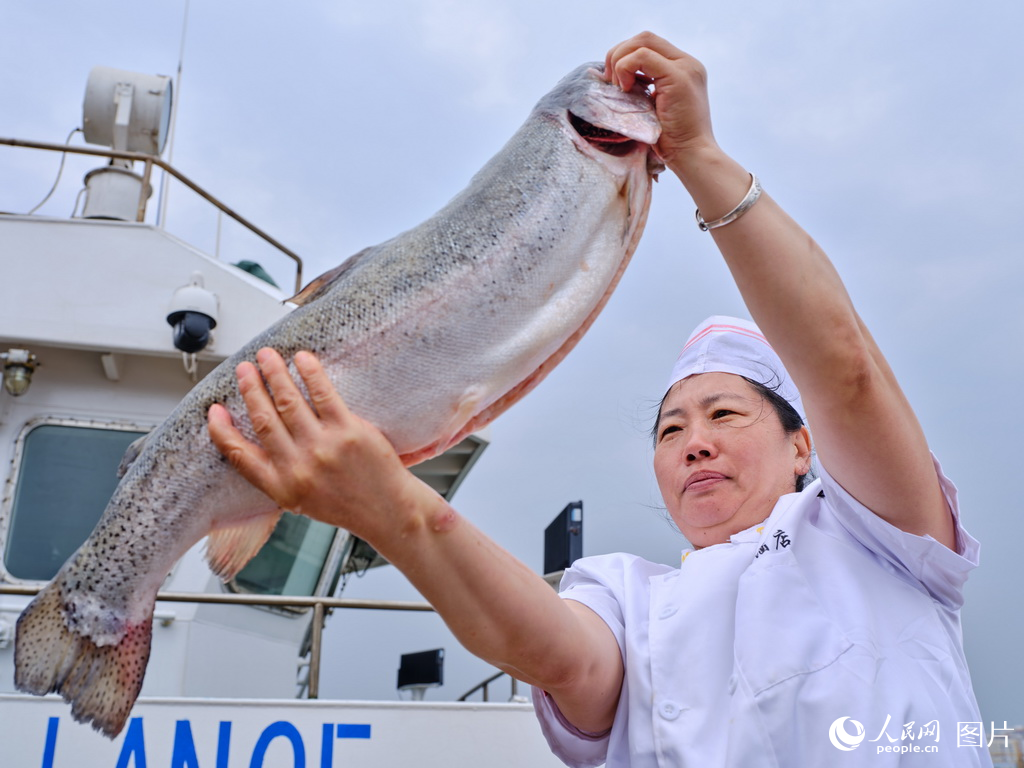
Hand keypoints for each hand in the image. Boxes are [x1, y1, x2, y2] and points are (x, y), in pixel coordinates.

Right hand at [207, 348, 437, 540]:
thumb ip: (278, 473)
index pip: (239, 455)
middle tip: (244, 369)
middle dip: (250, 389)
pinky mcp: (348, 432)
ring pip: (289, 402)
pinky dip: (310, 374)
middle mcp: (297, 467)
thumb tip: (257, 441)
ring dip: (274, 374)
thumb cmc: (346, 503)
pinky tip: (302, 359)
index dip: (221, 431)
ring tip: (266, 357)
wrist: (387, 511)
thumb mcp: (300, 500)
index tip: (214, 411)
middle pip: (263, 419)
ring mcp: (322, 448)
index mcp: (281, 486)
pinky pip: (324, 395)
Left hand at [604, 32, 719, 172]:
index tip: (614, 81)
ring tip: (618, 87)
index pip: (649, 45)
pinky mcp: (678, 76)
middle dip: (618, 54)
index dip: (625, 56)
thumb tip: (613, 79)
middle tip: (609, 81)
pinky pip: (641, 57)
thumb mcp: (654, 108)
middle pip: (644, 38)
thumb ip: (644, 89)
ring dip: (620, 61)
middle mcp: (688, 63)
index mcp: (684, 69)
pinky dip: (625, 69)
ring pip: (642, 42)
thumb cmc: (671, 142)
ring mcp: (685, 68)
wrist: (692, 157)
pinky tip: (625, 90)